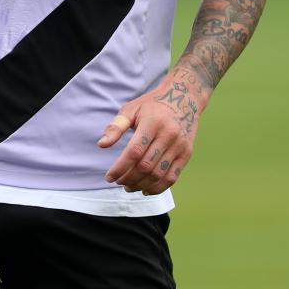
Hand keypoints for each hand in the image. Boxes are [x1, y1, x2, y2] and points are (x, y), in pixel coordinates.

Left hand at [97, 71, 205, 194]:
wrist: (184, 98)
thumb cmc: (152, 105)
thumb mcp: (132, 109)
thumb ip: (116, 126)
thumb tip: (102, 145)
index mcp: (152, 122)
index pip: (134, 152)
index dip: (120, 167)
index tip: (109, 177)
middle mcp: (168, 135)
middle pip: (146, 166)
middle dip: (129, 178)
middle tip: (118, 182)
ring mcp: (179, 146)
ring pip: (158, 174)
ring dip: (141, 185)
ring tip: (129, 187)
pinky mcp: (187, 154)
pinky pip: (172, 177)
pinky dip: (158, 188)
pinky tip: (145, 190)